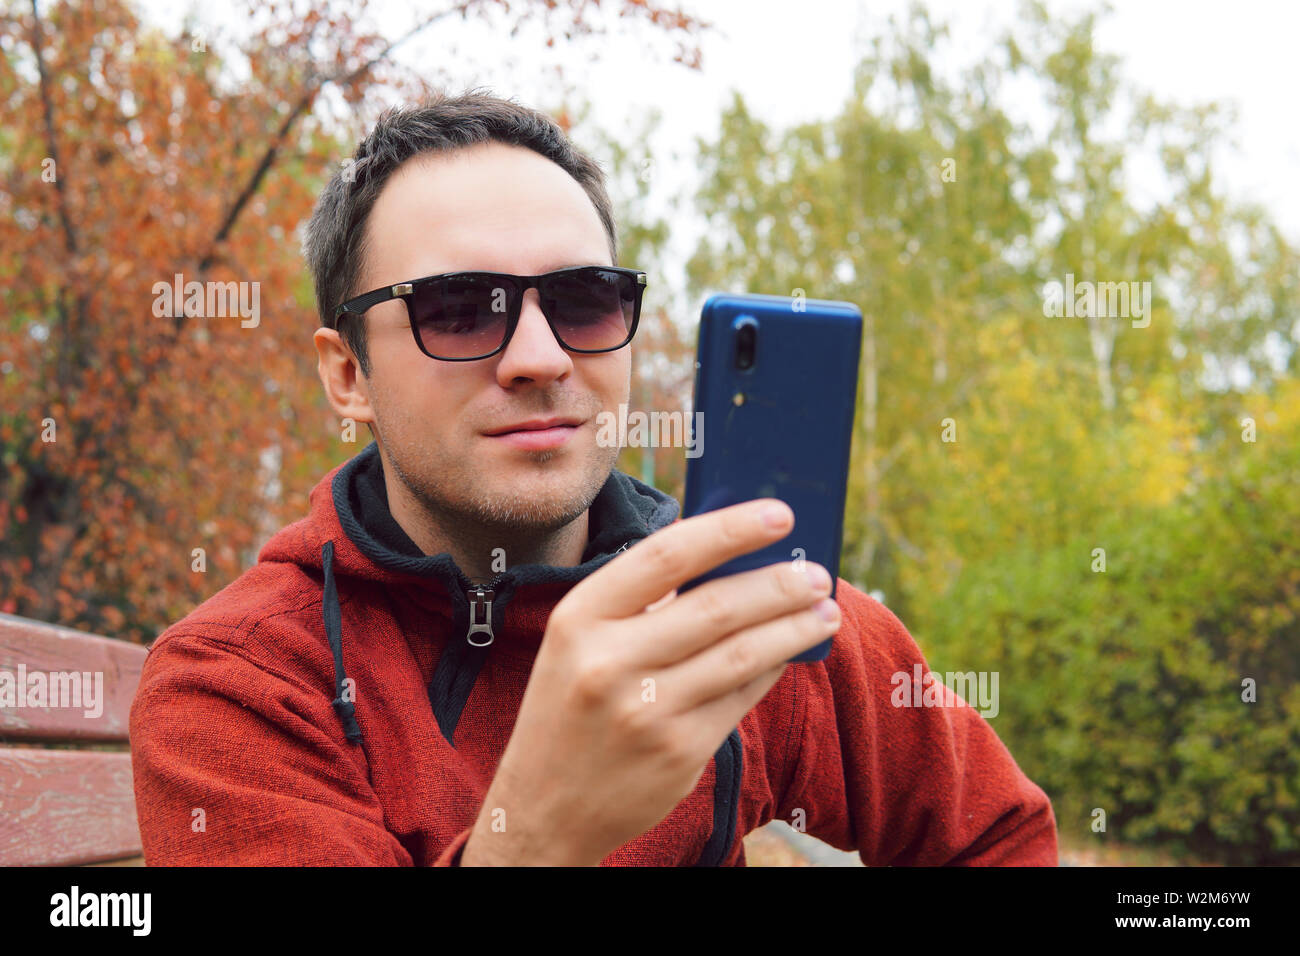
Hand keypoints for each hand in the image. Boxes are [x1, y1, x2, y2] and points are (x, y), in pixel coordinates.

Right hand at [460, 498, 838, 865]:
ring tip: (825, 611)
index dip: (730, 530)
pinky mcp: (679, 753)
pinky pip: (742, 698)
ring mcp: (646, 712)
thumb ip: (639, 600)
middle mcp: (609, 663)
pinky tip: (790, 653)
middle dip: (780, 585)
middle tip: (818, 573)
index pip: (666, 556)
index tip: (780, 515)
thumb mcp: (578, 641)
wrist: (544, 806)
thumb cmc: (571, 704)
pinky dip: (773, 669)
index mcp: (580, 617)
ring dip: (793, 628)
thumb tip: (731, 556)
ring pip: (742, 654)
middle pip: (717, 607)